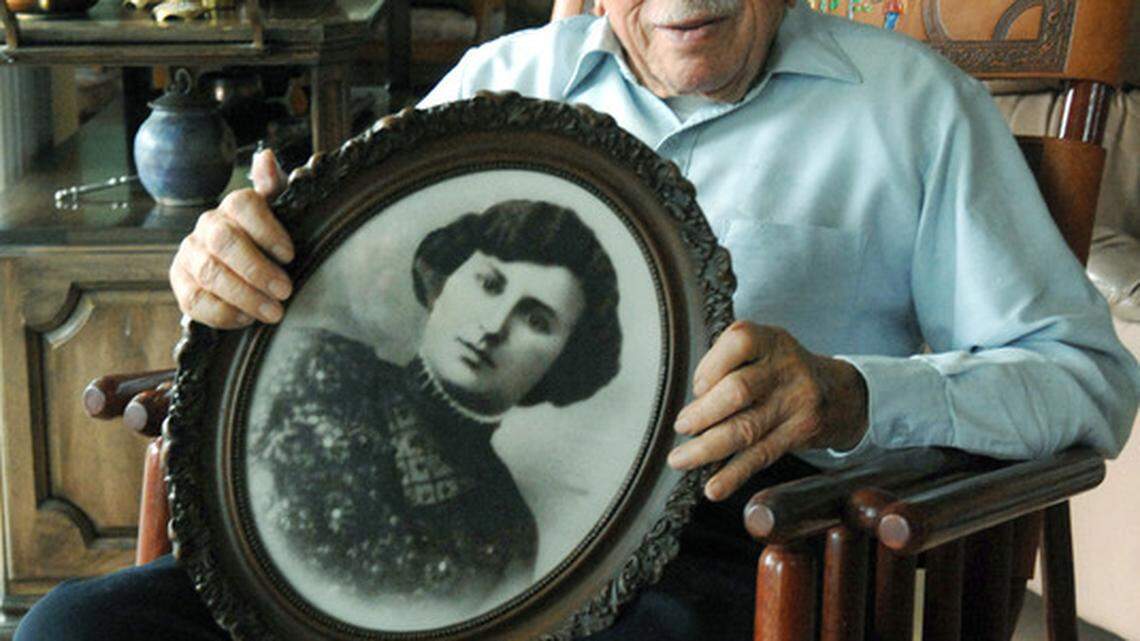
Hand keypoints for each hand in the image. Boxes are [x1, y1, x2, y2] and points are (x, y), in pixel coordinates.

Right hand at [169, 148, 292, 328]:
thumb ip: (276, 188)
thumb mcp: (281, 213)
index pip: (244, 205)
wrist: (240, 269)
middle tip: (285, 291)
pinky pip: (194, 301)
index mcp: (234, 207)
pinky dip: (223, 313)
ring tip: (274, 312)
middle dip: (257, 269)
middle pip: (225, 242)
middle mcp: (207, 226)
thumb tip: (266, 157)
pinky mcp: (180, 283)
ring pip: (210, 273)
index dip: (267, 229)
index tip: (291, 255)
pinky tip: (246, 319)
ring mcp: (190, 254)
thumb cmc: (268, 239)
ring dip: (245, 296)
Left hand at [667, 321, 868, 500]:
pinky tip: (714, 487)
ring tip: (681, 459)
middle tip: (683, 426)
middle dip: (703, 413)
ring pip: (746, 428)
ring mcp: (795, 402)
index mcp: (770, 340)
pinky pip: (761, 456)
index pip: (738, 343)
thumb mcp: (764, 350)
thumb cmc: (784, 371)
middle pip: (739, 391)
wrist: (840, 393)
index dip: (711, 365)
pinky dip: (733, 474)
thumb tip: (693, 404)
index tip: (697, 387)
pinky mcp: (799, 433)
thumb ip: (729, 365)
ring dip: (707, 448)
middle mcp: (785, 368)